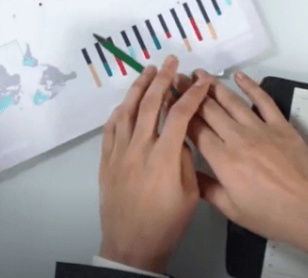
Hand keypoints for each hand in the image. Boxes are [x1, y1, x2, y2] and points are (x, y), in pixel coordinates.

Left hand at [99, 56, 211, 273]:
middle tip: (171, 61)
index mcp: (163, 158)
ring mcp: (118, 153)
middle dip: (163, 79)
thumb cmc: (165, 225)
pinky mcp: (105, 161)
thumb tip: (179, 137)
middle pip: (150, 104)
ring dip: (138, 88)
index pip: (180, 115)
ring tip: (148, 71)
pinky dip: (120, 110)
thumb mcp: (189, 194)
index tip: (202, 81)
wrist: (131, 245)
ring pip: (127, 111)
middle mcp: (138, 150)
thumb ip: (184, 160)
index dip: (192, 94)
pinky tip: (126, 102)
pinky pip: (111, 128)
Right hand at [188, 71, 307, 257]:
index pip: (194, 129)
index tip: (168, 100)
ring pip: (231, 101)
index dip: (178, 113)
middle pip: (208, 110)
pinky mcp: (282, 126)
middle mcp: (239, 139)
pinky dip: (251, 86)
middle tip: (177, 80)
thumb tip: (187, 172)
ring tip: (199, 73)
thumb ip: (206, 188)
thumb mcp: (231, 210)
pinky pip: (263, 100)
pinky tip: (239, 76)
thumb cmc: (271, 216)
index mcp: (224, 161)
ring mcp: (262, 130)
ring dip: (213, 85)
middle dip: (190, 93)